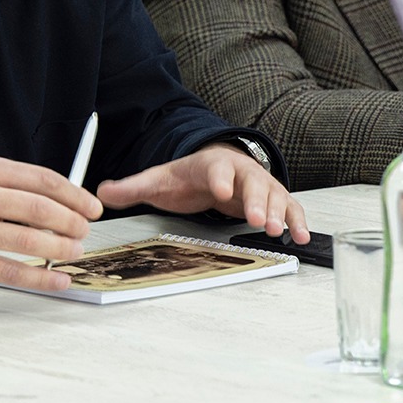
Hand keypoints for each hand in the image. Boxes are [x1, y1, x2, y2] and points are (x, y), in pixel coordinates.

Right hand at [0, 155, 102, 291]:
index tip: (91, 207)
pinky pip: (10, 271)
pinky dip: (40, 277)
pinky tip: (58, 279)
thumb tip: (59, 200)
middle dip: (72, 222)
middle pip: (40, 208)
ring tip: (75, 252)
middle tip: (85, 231)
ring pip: (28, 240)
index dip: (74, 194)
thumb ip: (11, 183)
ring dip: (61, 248)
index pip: (42, 179)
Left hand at [96, 145, 310, 243]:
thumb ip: (132, 187)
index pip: (215, 169)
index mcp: (210, 165)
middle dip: (255, 200)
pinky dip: (297, 220)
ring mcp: (259, 183)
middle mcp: (239, 171)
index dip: (220, 179)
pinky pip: (288, 206)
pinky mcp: (272, 197)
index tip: (222, 191)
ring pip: (273, 194)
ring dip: (278, 212)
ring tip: (281, 232)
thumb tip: (101, 193)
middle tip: (257, 219)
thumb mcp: (158, 179)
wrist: (213, 164)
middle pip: (251, 182)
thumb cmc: (187, 176)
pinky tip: (301, 238)